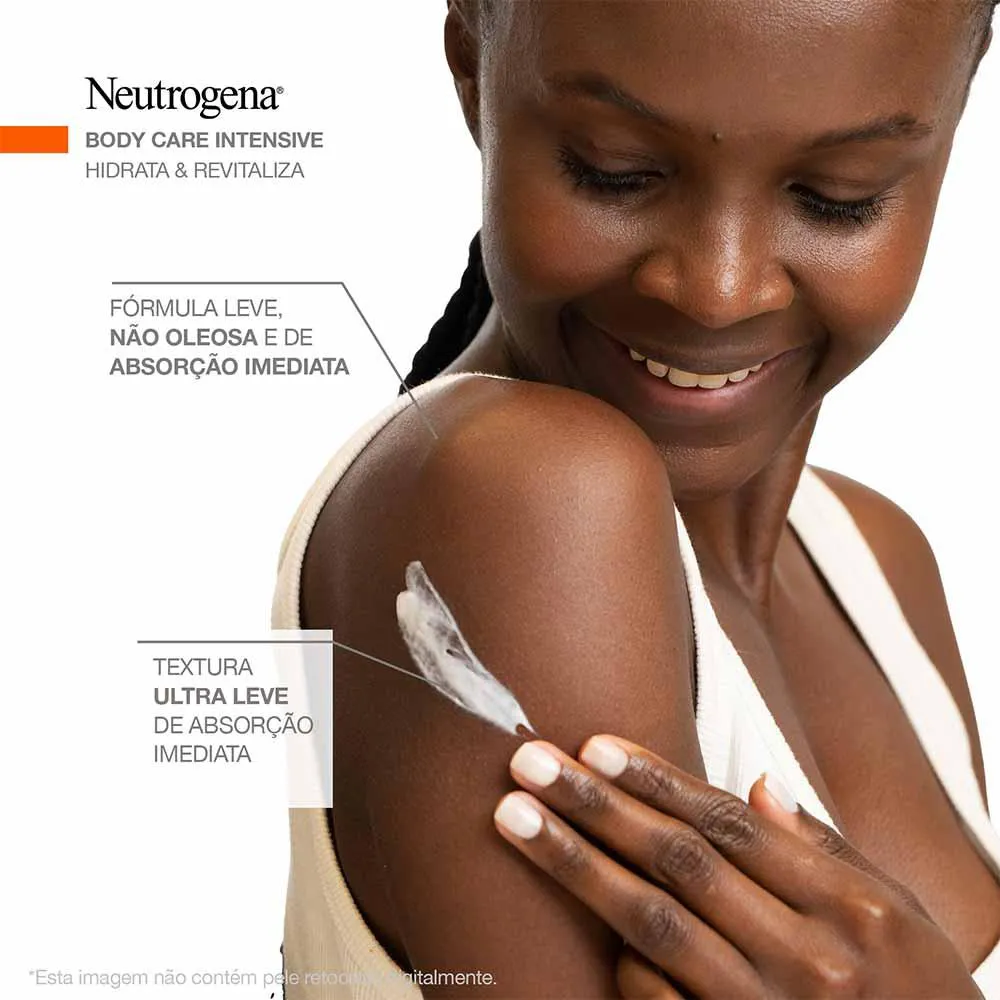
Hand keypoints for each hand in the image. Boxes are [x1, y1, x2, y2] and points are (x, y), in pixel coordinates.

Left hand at [492, 736, 981, 998]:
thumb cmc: (917, 994)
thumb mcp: (898, 915)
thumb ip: (825, 849)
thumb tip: (758, 783)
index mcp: (848, 906)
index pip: (728, 825)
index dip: (656, 781)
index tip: (596, 747)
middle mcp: (806, 957)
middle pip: (678, 862)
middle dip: (596, 807)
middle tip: (530, 764)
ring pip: (653, 926)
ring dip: (577, 866)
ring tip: (515, 819)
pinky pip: (656, 999)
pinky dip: (621, 961)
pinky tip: (588, 927)